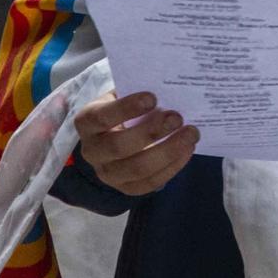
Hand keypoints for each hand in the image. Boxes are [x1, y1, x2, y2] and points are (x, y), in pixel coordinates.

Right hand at [75, 90, 198, 195]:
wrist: (115, 135)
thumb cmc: (123, 109)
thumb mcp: (122, 95)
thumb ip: (137, 91)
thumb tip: (167, 89)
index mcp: (86, 122)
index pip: (101, 117)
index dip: (126, 108)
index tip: (153, 97)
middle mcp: (92, 151)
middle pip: (119, 147)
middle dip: (151, 132)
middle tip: (177, 118)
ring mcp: (108, 174)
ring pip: (137, 169)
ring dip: (168, 151)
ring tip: (190, 134)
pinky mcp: (126, 188)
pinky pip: (151, 183)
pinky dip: (172, 166)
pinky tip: (187, 149)